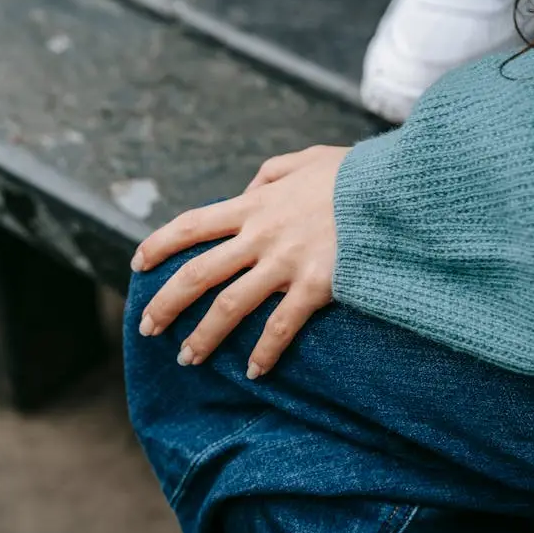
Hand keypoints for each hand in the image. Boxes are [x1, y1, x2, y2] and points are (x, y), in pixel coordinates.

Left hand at [131, 145, 349, 378]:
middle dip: (165, 303)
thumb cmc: (353, 175)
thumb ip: (269, 176)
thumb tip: (247, 192)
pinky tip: (253, 372)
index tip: (138, 264)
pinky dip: (264, 352)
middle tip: (146, 327)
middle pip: (197, 273)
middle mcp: (261, 237)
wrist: (396, 189)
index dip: (159, 245)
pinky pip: (281, 327)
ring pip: (230, 306)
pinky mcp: (316, 286)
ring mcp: (286, 263)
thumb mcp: (305, 160)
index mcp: (254, 206)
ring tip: (186, 358)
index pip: (191, 225)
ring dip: (203, 336)